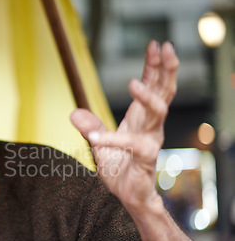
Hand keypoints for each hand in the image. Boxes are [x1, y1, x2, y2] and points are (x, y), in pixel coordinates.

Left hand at [71, 41, 178, 213]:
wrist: (128, 196)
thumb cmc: (119, 168)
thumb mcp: (99, 143)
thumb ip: (90, 126)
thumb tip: (73, 113)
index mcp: (141, 118)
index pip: (153, 86)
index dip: (155, 66)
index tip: (156, 44)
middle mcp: (150, 126)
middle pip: (165, 92)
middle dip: (166, 69)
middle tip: (166, 46)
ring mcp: (151, 141)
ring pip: (158, 112)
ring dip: (147, 96)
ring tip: (132, 82)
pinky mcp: (146, 158)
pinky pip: (133, 144)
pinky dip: (113, 139)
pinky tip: (96, 138)